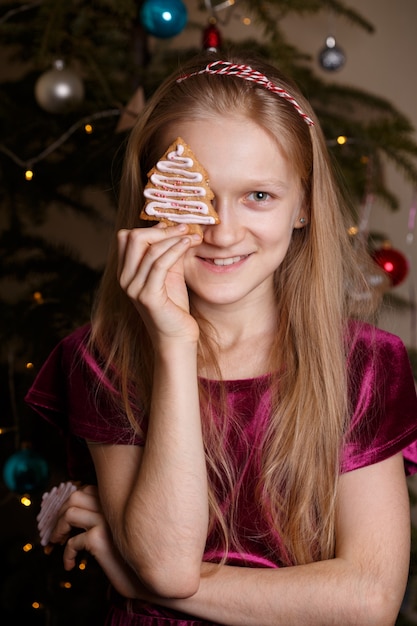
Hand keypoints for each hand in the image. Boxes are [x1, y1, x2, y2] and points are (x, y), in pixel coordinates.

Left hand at [48, 485, 143, 598]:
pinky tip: (70, 565)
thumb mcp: (122, 530)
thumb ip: (109, 517)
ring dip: (58, 529)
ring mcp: (105, 521)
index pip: (88, 489)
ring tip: (58, 542)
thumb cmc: (136, 555)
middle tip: (59, 531)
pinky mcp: (98, 539)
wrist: (150, 576)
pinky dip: (66, 554)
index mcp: (117, 502)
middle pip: (75, 496)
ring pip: (69, 513)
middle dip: (60, 512)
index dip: (73, 502)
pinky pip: (72, 542)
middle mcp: (112, 507)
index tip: (67, 518)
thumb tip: (82, 512)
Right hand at [117, 224, 201, 345]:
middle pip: (132, 238)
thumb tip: (176, 227)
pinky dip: (175, 249)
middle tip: (185, 226)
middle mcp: (124, 279)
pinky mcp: (148, 297)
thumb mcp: (170, 273)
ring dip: (173, 237)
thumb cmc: (174, 307)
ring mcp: (133, 288)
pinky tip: (188, 243)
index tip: (173, 225)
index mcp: (125, 272)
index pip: (126, 238)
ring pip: (148, 249)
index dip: (150, 227)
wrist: (177, 338)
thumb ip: (168, 252)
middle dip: (160, 229)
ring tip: (192, 233)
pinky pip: (160, 264)